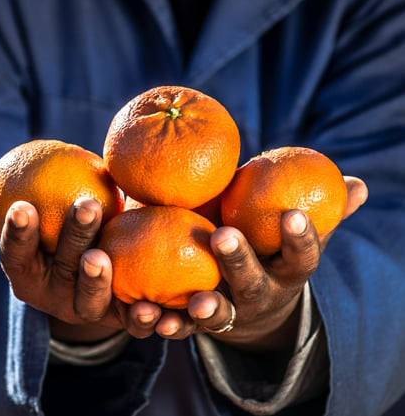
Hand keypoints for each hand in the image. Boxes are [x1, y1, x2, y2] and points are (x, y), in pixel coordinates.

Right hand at [0, 184, 163, 342]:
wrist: (97, 268)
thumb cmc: (59, 236)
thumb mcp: (33, 221)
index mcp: (30, 273)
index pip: (16, 254)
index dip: (17, 234)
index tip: (22, 205)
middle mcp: (56, 296)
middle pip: (61, 269)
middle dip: (72, 240)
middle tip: (86, 206)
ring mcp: (89, 308)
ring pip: (90, 300)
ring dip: (96, 280)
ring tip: (102, 257)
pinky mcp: (122, 318)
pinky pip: (131, 323)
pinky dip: (141, 319)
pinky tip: (153, 308)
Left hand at [148, 176, 367, 352]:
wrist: (256, 308)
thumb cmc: (275, 256)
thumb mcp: (299, 239)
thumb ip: (325, 214)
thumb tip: (357, 185)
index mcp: (285, 272)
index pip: (301, 257)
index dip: (301, 239)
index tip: (293, 214)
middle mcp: (260, 295)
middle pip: (253, 283)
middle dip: (240, 262)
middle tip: (224, 236)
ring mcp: (231, 312)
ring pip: (220, 315)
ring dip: (207, 309)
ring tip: (195, 301)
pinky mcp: (200, 324)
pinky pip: (185, 328)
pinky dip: (171, 325)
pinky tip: (155, 317)